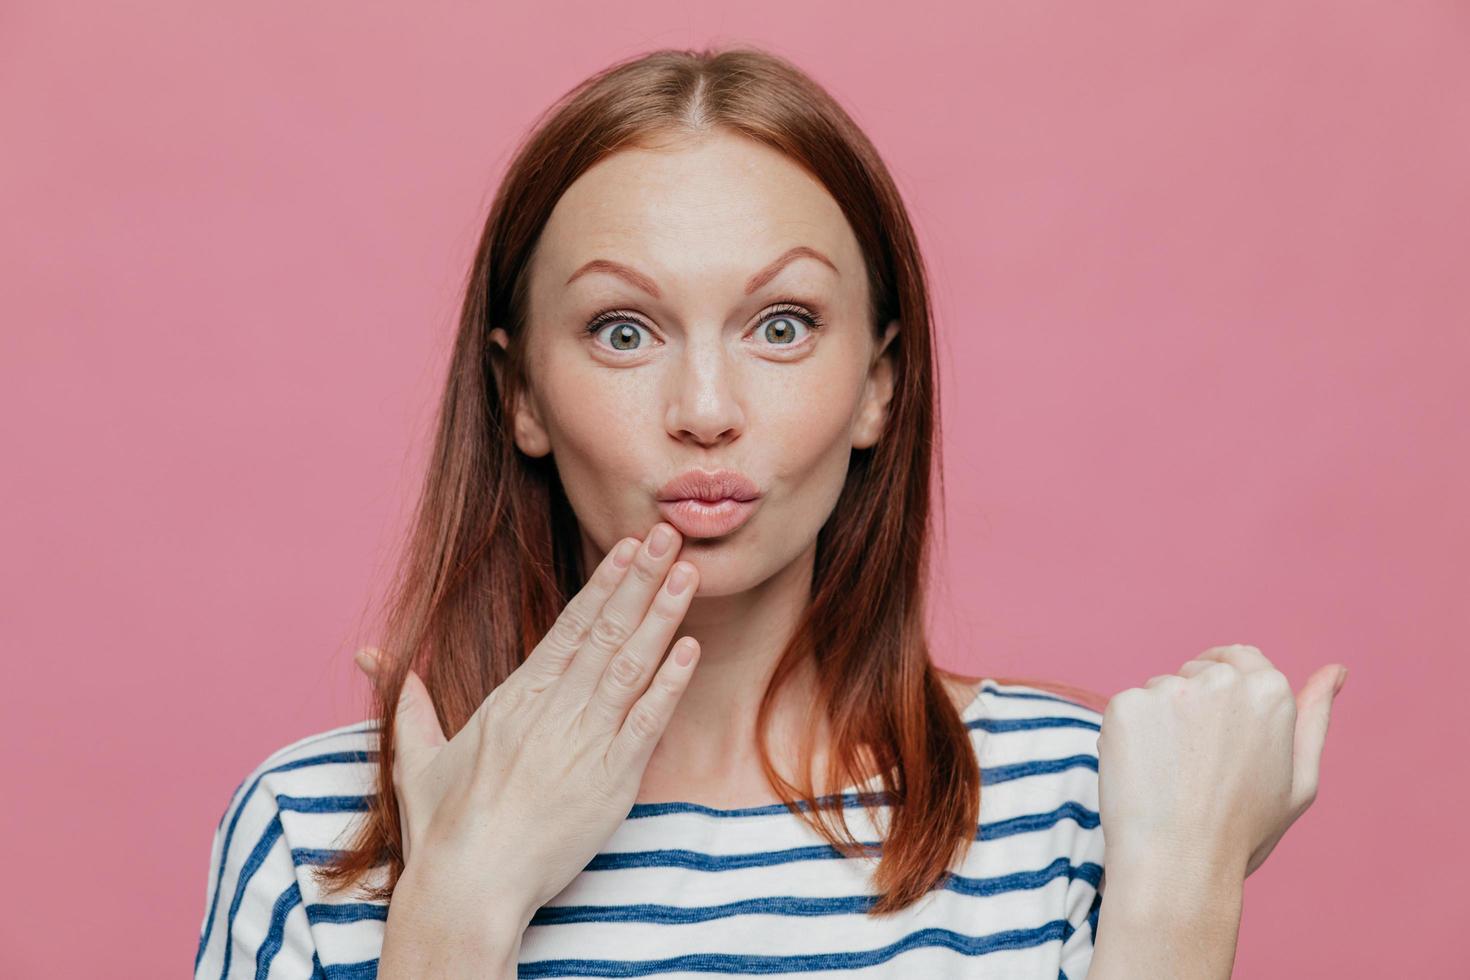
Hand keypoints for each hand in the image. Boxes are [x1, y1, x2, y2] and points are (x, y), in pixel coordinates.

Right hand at [353, 521, 700, 928]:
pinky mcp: (610, 779)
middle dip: (640, 580)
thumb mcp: (416, 755)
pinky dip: (669, 684)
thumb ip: (408, 701)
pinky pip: (647, 722)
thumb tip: (373, 657)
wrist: (469, 884)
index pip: (567, 627)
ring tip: (686, 574)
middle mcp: (552, 710)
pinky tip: (689, 650)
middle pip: (604, 632)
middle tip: (668, 535)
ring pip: (629, 665)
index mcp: (514, 698)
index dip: (602, 585)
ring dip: (661, 617)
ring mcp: (584, 741)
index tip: (626, 548)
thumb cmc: (442, 827)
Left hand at [1096, 644, 1346, 882]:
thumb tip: (1337, 670)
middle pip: (1197, 671)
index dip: (1227, 689)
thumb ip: (1314, 716)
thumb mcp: (1299, 779)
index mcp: (1271, 691)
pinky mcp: (1126, 704)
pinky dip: (1129, 736)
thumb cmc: (1244, 831)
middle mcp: (1222, 680)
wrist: (1179, 864)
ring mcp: (1170, 689)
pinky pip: (1127, 709)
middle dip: (1194, 705)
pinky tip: (1143, 774)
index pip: (1241, 658)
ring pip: (1160, 690)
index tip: (1215, 720)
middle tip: (1197, 766)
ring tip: (1171, 776)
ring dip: (1160, 721)